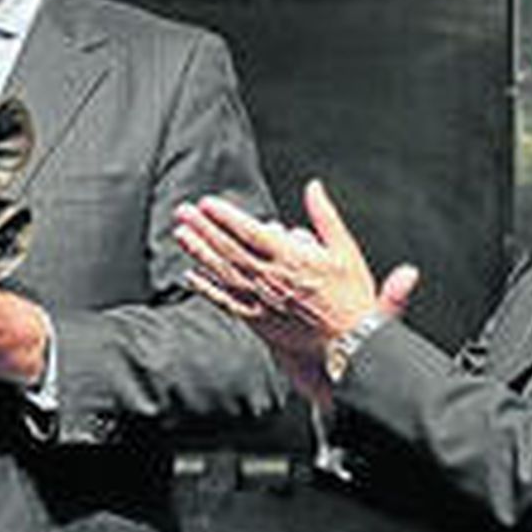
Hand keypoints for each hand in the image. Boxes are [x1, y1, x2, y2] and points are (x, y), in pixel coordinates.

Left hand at [174, 179, 418, 362]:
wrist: (350, 345)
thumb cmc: (351, 297)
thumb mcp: (345, 250)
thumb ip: (325, 216)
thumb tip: (312, 186)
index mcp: (291, 258)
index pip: (250, 231)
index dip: (226, 216)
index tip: (207, 202)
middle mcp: (269, 278)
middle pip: (228, 249)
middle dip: (204, 228)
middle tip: (182, 211)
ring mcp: (260, 301)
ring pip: (222, 272)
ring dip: (199, 252)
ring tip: (180, 234)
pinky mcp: (256, 320)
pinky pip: (226, 302)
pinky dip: (206, 289)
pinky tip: (190, 276)